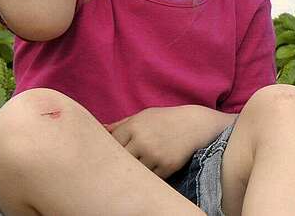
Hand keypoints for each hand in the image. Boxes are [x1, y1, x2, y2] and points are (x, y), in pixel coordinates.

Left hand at [107, 105, 234, 177]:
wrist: (195, 125)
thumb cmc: (165, 120)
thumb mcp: (143, 116)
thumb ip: (121, 124)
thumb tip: (99, 129)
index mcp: (133, 126)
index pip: (111, 144)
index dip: (110, 151)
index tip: (111, 155)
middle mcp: (142, 140)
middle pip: (121, 159)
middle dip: (120, 163)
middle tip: (120, 167)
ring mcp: (155, 154)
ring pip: (135, 171)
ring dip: (135, 172)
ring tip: (137, 168)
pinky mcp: (167, 166)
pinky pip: (151, 178)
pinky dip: (149, 176)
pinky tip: (152, 170)